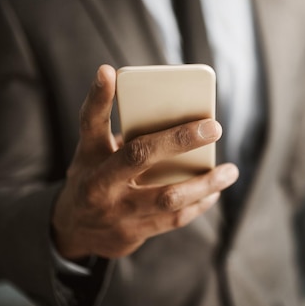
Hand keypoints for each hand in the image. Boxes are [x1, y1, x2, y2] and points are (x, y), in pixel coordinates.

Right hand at [51, 65, 238, 259]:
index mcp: (88, 155)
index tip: (109, 72)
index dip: (98, 96)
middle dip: (179, 139)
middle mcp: (98, 183)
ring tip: (230, 171)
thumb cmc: (95, 178)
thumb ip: (125, 135)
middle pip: (139, 155)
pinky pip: (173, 219)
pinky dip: (199, 204)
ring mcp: (116, 211)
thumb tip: (173, 114)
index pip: (90, 122)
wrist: (74, 230)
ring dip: (204, 183)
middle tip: (214, 126)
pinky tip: (215, 192)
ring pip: (167, 196)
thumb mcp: (95, 154)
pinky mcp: (132, 233)